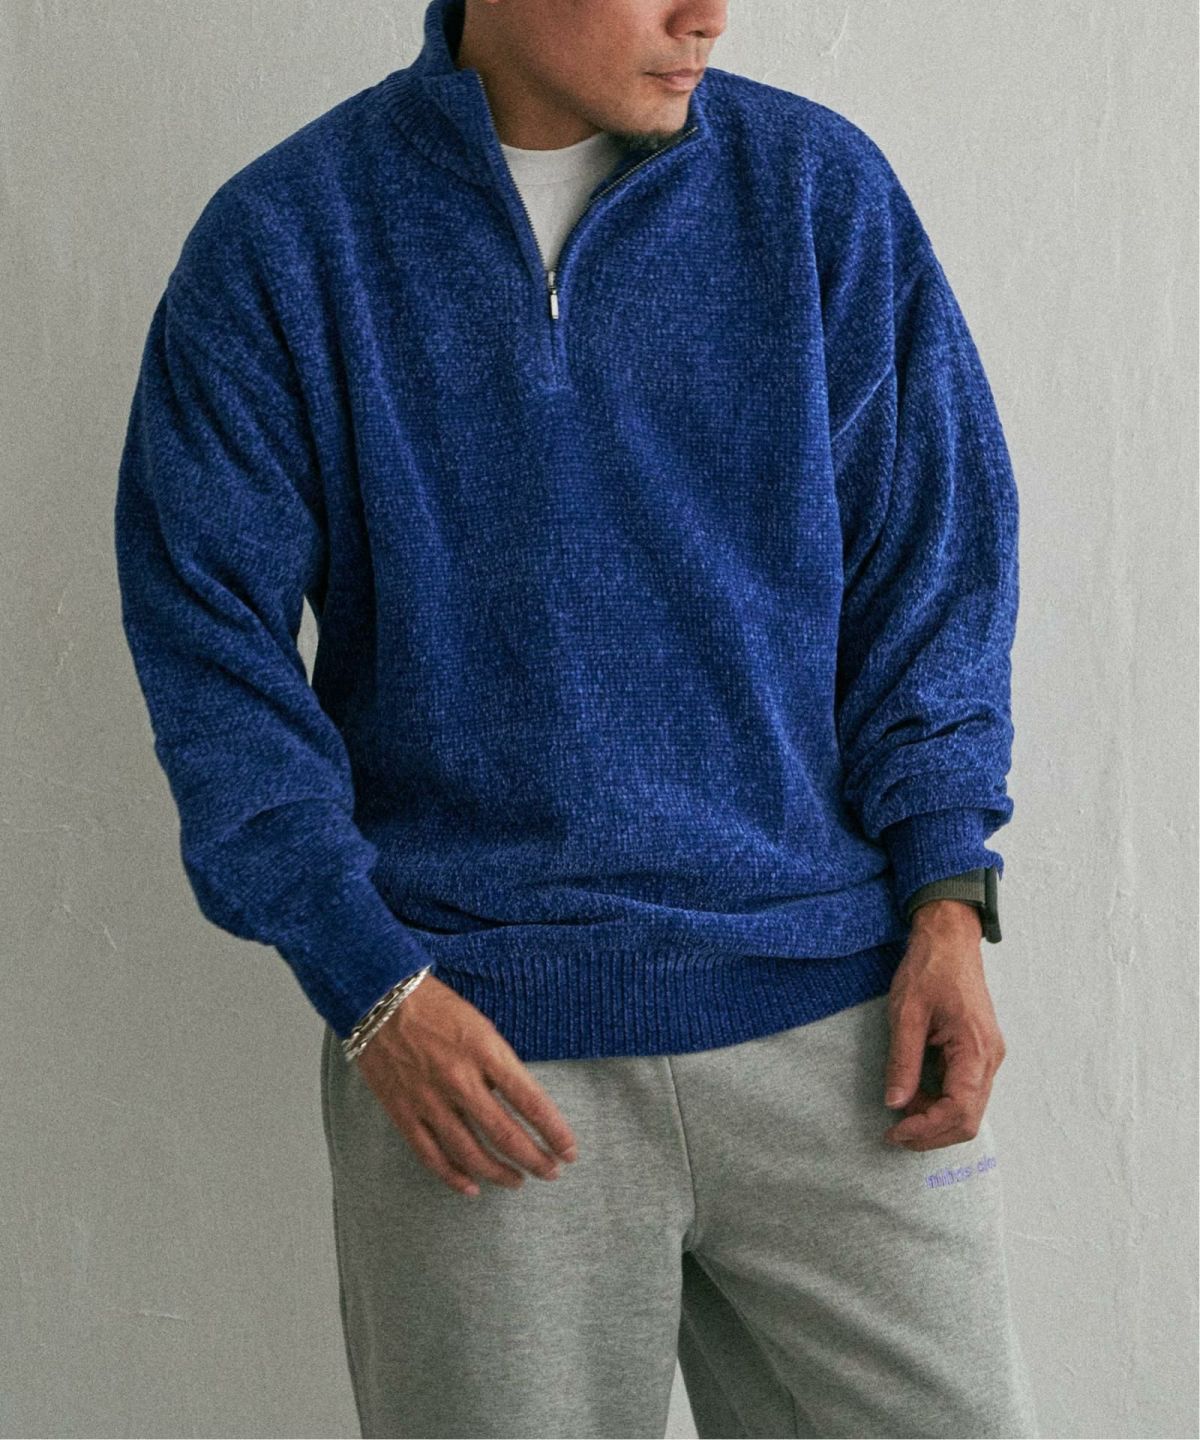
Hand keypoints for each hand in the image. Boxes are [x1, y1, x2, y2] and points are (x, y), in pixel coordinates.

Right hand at [354, 973, 579, 1196]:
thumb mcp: (480, 1025)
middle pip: (505, 1134)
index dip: (555, 1132)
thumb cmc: (435, 1007)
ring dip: (499, 1173)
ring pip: (471, 1153)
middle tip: (552, 1172)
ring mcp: (429, 1100)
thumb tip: (516, 1103)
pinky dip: (453, 1177)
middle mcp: (459, 1080)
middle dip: (535, 1159)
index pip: (531, 1102)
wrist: (378, 999)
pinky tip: (472, 1187)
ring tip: (518, 1180)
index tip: (570, 1151)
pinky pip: (431, 1156)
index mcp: (485, 1052)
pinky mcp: (403, 1113)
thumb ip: (498, 1065)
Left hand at [882, 900, 1005, 1151]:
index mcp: (975, 1049)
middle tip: (895, 1133)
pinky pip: (966, 1091)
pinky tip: (915, 1096)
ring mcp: (988, 1056)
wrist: (949, 939)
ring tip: (901, 1112)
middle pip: (968, 1120)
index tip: (894, 1132)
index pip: (959, 1111)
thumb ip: (903, 1061)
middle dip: (931, 1133)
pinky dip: (941, 1103)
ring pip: (969, 1109)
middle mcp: (990, 1058)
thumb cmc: (929, 969)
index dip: (926, 1129)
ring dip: (936, 1119)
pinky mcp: (979, 1052)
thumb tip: (895, 1104)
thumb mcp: (906, 1013)